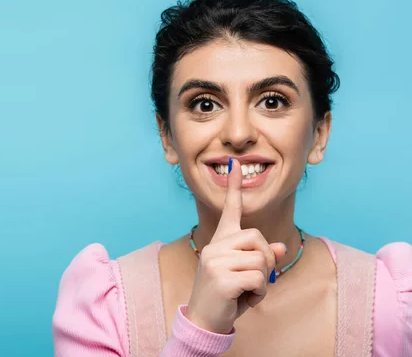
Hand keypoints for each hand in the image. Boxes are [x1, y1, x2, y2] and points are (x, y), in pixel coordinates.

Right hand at [185, 158, 286, 333]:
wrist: (204, 320)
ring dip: (263, 282)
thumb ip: (261, 258)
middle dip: (265, 261)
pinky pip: (259, 279)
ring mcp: (216, 260)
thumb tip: (280, 248)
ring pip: (261, 261)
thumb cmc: (226, 296)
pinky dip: (260, 294)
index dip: (233, 186)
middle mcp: (216, 246)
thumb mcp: (246, 275)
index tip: (234, 163)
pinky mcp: (221, 277)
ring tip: (246, 291)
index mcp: (220, 241)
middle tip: (254, 280)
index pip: (229, 209)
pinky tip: (245, 299)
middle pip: (258, 238)